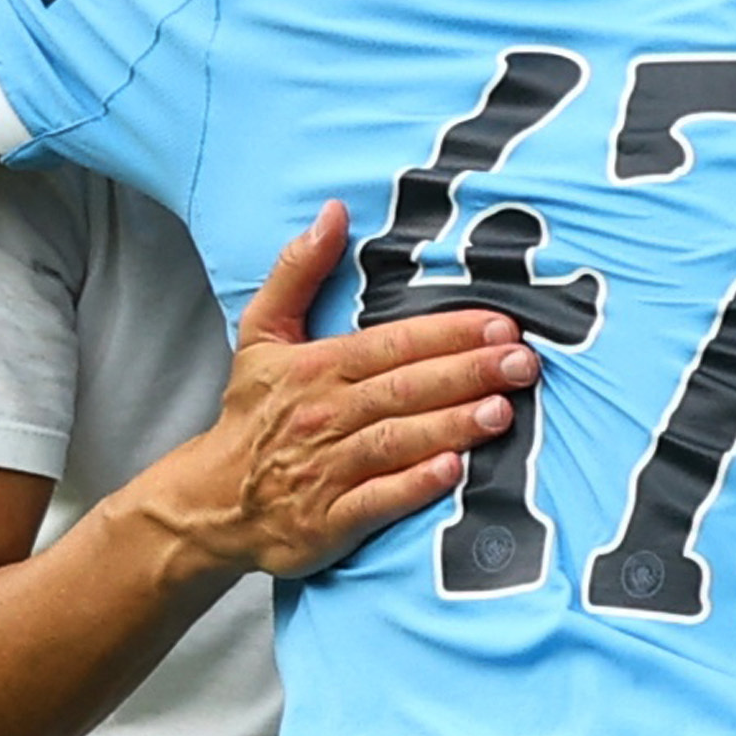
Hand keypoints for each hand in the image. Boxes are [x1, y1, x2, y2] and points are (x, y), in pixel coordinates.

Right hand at [190, 201, 538, 577]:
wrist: (212, 500)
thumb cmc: (252, 414)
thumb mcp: (262, 333)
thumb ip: (298, 270)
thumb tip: (334, 212)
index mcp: (317, 368)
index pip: (392, 344)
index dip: (448, 333)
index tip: (500, 324)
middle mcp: (325, 415)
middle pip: (406, 388)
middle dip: (468, 373)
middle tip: (523, 363)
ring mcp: (327, 470)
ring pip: (398, 441)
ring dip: (452, 425)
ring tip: (503, 411)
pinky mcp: (328, 522)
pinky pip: (376, 502)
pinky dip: (413, 486)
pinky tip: (452, 472)